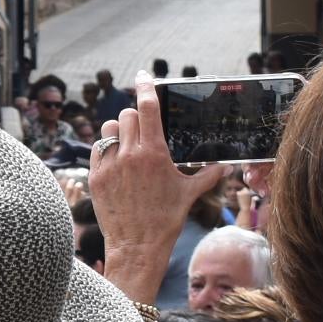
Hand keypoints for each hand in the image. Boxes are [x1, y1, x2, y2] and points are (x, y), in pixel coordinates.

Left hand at [90, 78, 210, 265]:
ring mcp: (110, 165)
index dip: (146, 87)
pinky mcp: (95, 177)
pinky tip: (117, 161)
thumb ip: (208, 175)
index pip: (148, 107)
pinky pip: (98, 150)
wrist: (137, 246)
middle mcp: (130, 155)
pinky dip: (107, 149)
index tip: (144, 76)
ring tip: (128, 144)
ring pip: (109, 129)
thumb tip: (227, 166)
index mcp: (154, 153)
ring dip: (119, 131)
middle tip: (144, 129)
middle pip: (128, 115)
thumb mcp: (189, 194)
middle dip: (137, 117)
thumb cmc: (165, 220)